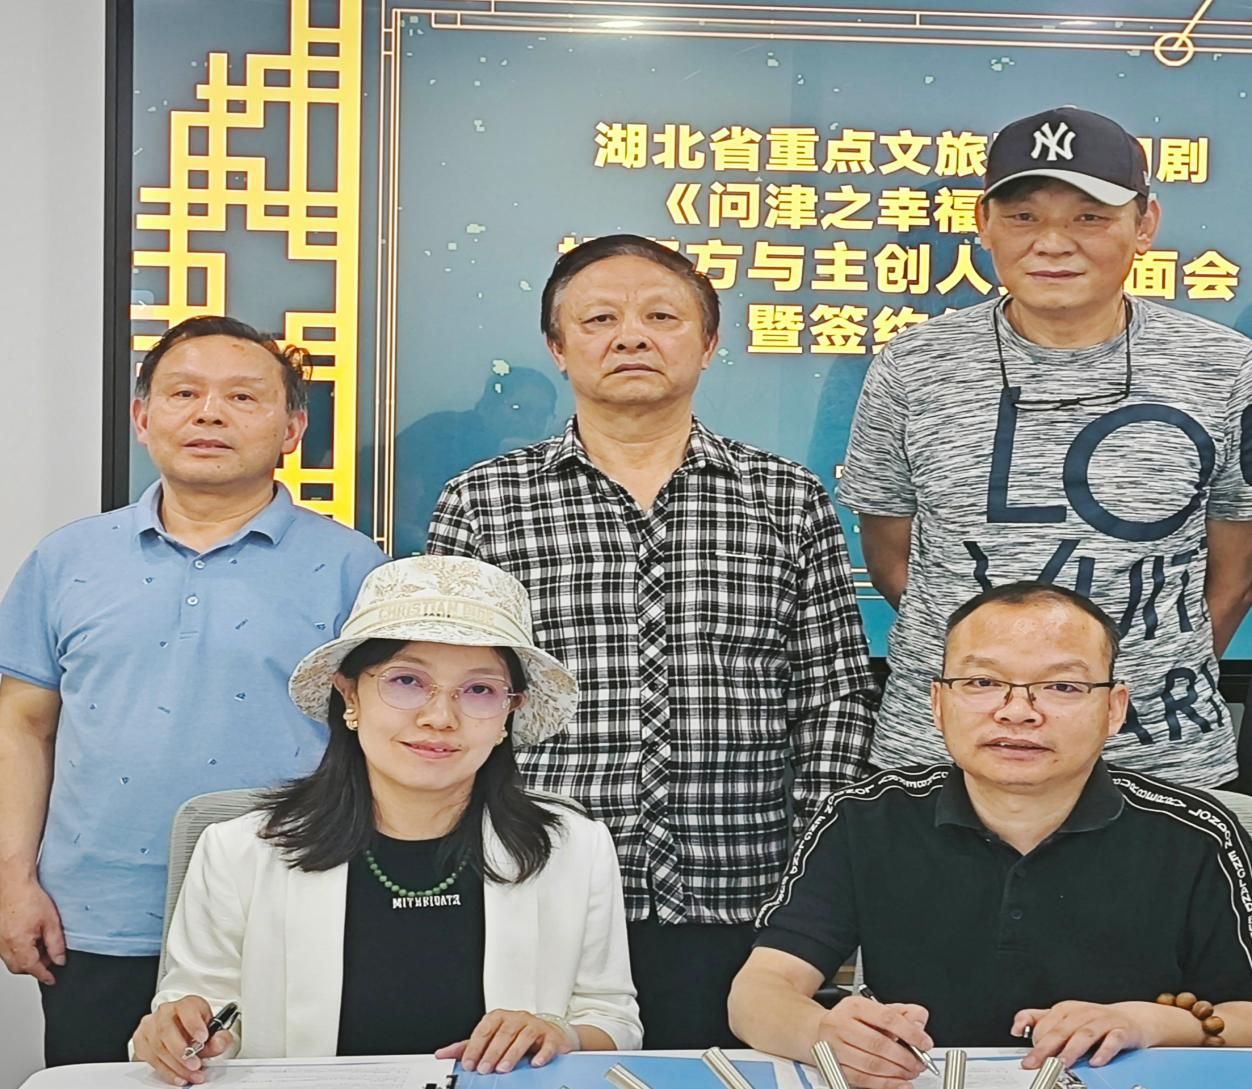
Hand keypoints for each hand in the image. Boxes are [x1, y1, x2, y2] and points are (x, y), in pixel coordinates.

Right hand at [0, 878, 65, 984]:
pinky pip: (5, 952)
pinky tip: (27, 941)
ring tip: (39, 947)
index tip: (51, 979)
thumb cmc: (29, 898)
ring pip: (11, 961)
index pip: (32, 968)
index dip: (44, 975)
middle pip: (19, 968)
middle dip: (34, 968)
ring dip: (25, 960)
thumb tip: (59, 960)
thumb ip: (56, 944)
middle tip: (49, 959)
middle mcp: (4, 946)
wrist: (12, 884)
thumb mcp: (51, 921)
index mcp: (19, 944)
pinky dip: (16, 952)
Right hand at [132, 996, 233, 1085]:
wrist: (179, 1030)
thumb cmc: (195, 1028)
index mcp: (185, 1004)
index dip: (194, 1024)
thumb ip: (219, 1036)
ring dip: (175, 1066)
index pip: (186, 1008)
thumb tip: (220, 1042)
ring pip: (158, 1047)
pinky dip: (166, 1071)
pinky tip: (177, 1077)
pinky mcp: (140, 1042)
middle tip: (195, 1065)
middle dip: (182, 1052)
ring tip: (190, 1074)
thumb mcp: (211, 1029)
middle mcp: (165, 1012)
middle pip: (167, 1030)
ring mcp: (149, 1026)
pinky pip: (150, 1059)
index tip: (203, 1038)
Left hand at [436, 1009, 575, 1072]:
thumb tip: (442, 1054)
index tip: (469, 1063)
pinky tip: (535, 1063)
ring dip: (513, 1053)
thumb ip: (468, 1047)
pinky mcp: (551, 1036)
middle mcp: (517, 1018)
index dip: (476, 1046)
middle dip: (492, 1052)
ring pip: (524, 1036)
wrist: (547, 1035)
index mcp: (499, 1018)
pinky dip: (542, 1053)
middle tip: (484, 1068)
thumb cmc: (515, 1036)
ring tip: (503, 1068)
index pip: (485, 1029)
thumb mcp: (490, 1039)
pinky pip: (547, 1043)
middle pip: (504, 1033)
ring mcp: (535, 1026)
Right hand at [815, 995, 932, 1088]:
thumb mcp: (874, 1008)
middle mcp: (841, 1024)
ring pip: (871, 1064)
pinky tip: (898, 1083)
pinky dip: (884, 1084)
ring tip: (910, 1073)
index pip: (887, 1017)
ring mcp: (834, 1047)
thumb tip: (920, 1022)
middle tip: (920, 1063)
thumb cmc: (850, 1020)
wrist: (816, 1030)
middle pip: (878, 1044)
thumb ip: (902, 1013)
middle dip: (905, 1058)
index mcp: (854, 1006)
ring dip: (897, 1073)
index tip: (925, 1043)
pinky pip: (862, 1079)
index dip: (910, 1032)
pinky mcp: (834, 1066)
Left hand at [1015, 1001, 1148, 1068]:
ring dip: (1072, 1050)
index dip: (1037, 1041)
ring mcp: (1103, 1021)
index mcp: (1066, 1009)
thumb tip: (1015, 1029)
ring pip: (1084, 1035)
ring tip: (1062, 1064)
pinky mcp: (1122, 1031)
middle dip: (1047, 1047)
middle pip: (1061, 1030)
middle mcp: (1083, 1013)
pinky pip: (1113, 1040)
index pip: (1046, 1024)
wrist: (1132, 1019)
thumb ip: (1038, 1021)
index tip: (1030, 1058)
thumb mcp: (1064, 1017)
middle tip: (1037, 1063)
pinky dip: (1104, 1051)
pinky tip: (1095, 1062)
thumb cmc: (1094, 1020)